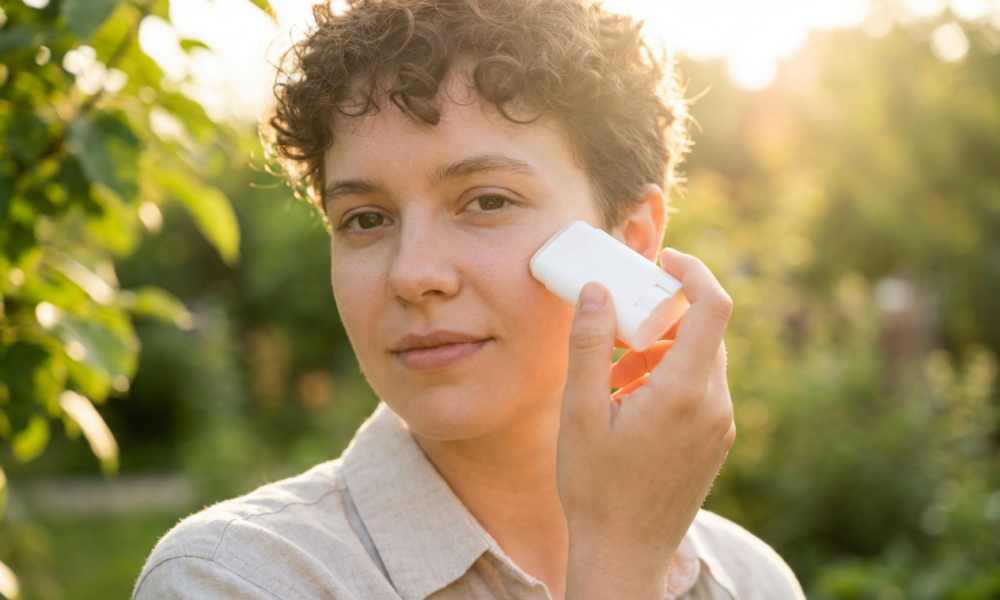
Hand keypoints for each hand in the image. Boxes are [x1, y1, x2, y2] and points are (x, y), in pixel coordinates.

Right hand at [557, 248, 734, 599]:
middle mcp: (715, 406)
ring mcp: (720, 427)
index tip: (662, 260)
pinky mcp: (714, 443)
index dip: (693, 271)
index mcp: (686, 392)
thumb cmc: (596, 488)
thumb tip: (596, 289)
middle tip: (619, 323)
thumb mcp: (579, 412)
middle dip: (663, 316)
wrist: (625, 555)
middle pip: (705, 332)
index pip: (714, 306)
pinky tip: (629, 402)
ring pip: (701, 362)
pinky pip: (701, 390)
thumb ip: (589, 345)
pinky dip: (670, 378)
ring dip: (662, 350)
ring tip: (613, 375)